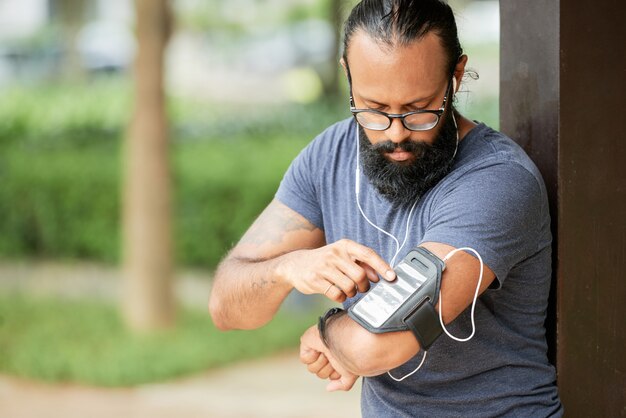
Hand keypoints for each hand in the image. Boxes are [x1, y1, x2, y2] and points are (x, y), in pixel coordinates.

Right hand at [280, 239, 395, 302]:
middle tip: (362, 288)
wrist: (295, 265)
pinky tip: (337, 293)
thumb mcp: (342, 256)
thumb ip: (362, 264)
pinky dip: (341, 297)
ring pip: (349, 287)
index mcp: (345, 245)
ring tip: (348, 290)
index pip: (368, 254)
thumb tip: (379, 276)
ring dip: (352, 293)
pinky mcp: (315, 280)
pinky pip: (336, 294)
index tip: (392, 277)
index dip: (382, 266)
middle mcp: (334, 253)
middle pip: (360, 275)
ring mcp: (324, 267)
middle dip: (364, 286)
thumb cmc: (325, 261)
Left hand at [299, 326, 358, 391]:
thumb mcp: (352, 374)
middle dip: (327, 368)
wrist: (343, 339)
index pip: (331, 376)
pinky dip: (312, 356)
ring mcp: (316, 348)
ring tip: (326, 352)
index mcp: (337, 359)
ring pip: (312, 369)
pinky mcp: (307, 343)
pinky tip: (318, 349)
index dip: (335, 373)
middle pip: (320, 374)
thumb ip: (343, 385)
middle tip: (333, 356)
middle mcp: (327, 353)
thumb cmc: (349, 353)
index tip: (341, 363)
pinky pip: (304, 359)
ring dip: (321, 362)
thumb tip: (328, 388)